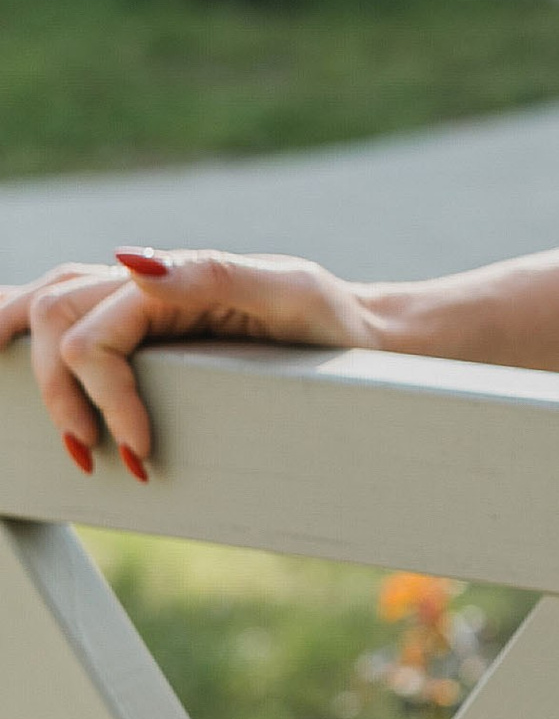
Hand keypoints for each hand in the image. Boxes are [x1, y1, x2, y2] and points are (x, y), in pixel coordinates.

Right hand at [0, 250, 377, 481]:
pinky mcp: (143, 323)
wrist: (362, 335)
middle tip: (92, 457)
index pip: (92, 334)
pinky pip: (68, 314)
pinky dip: (24, 327)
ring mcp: (140, 297)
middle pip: (52, 314)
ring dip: (33, 363)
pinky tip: (4, 348)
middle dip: (60, 393)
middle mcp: (146, 280)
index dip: (104, 399)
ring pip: (47, 306)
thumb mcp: (287, 291)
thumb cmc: (328, 319)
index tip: (137, 456)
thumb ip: (212, 274)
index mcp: (171, 276)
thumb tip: (131, 261)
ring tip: (46, 419)